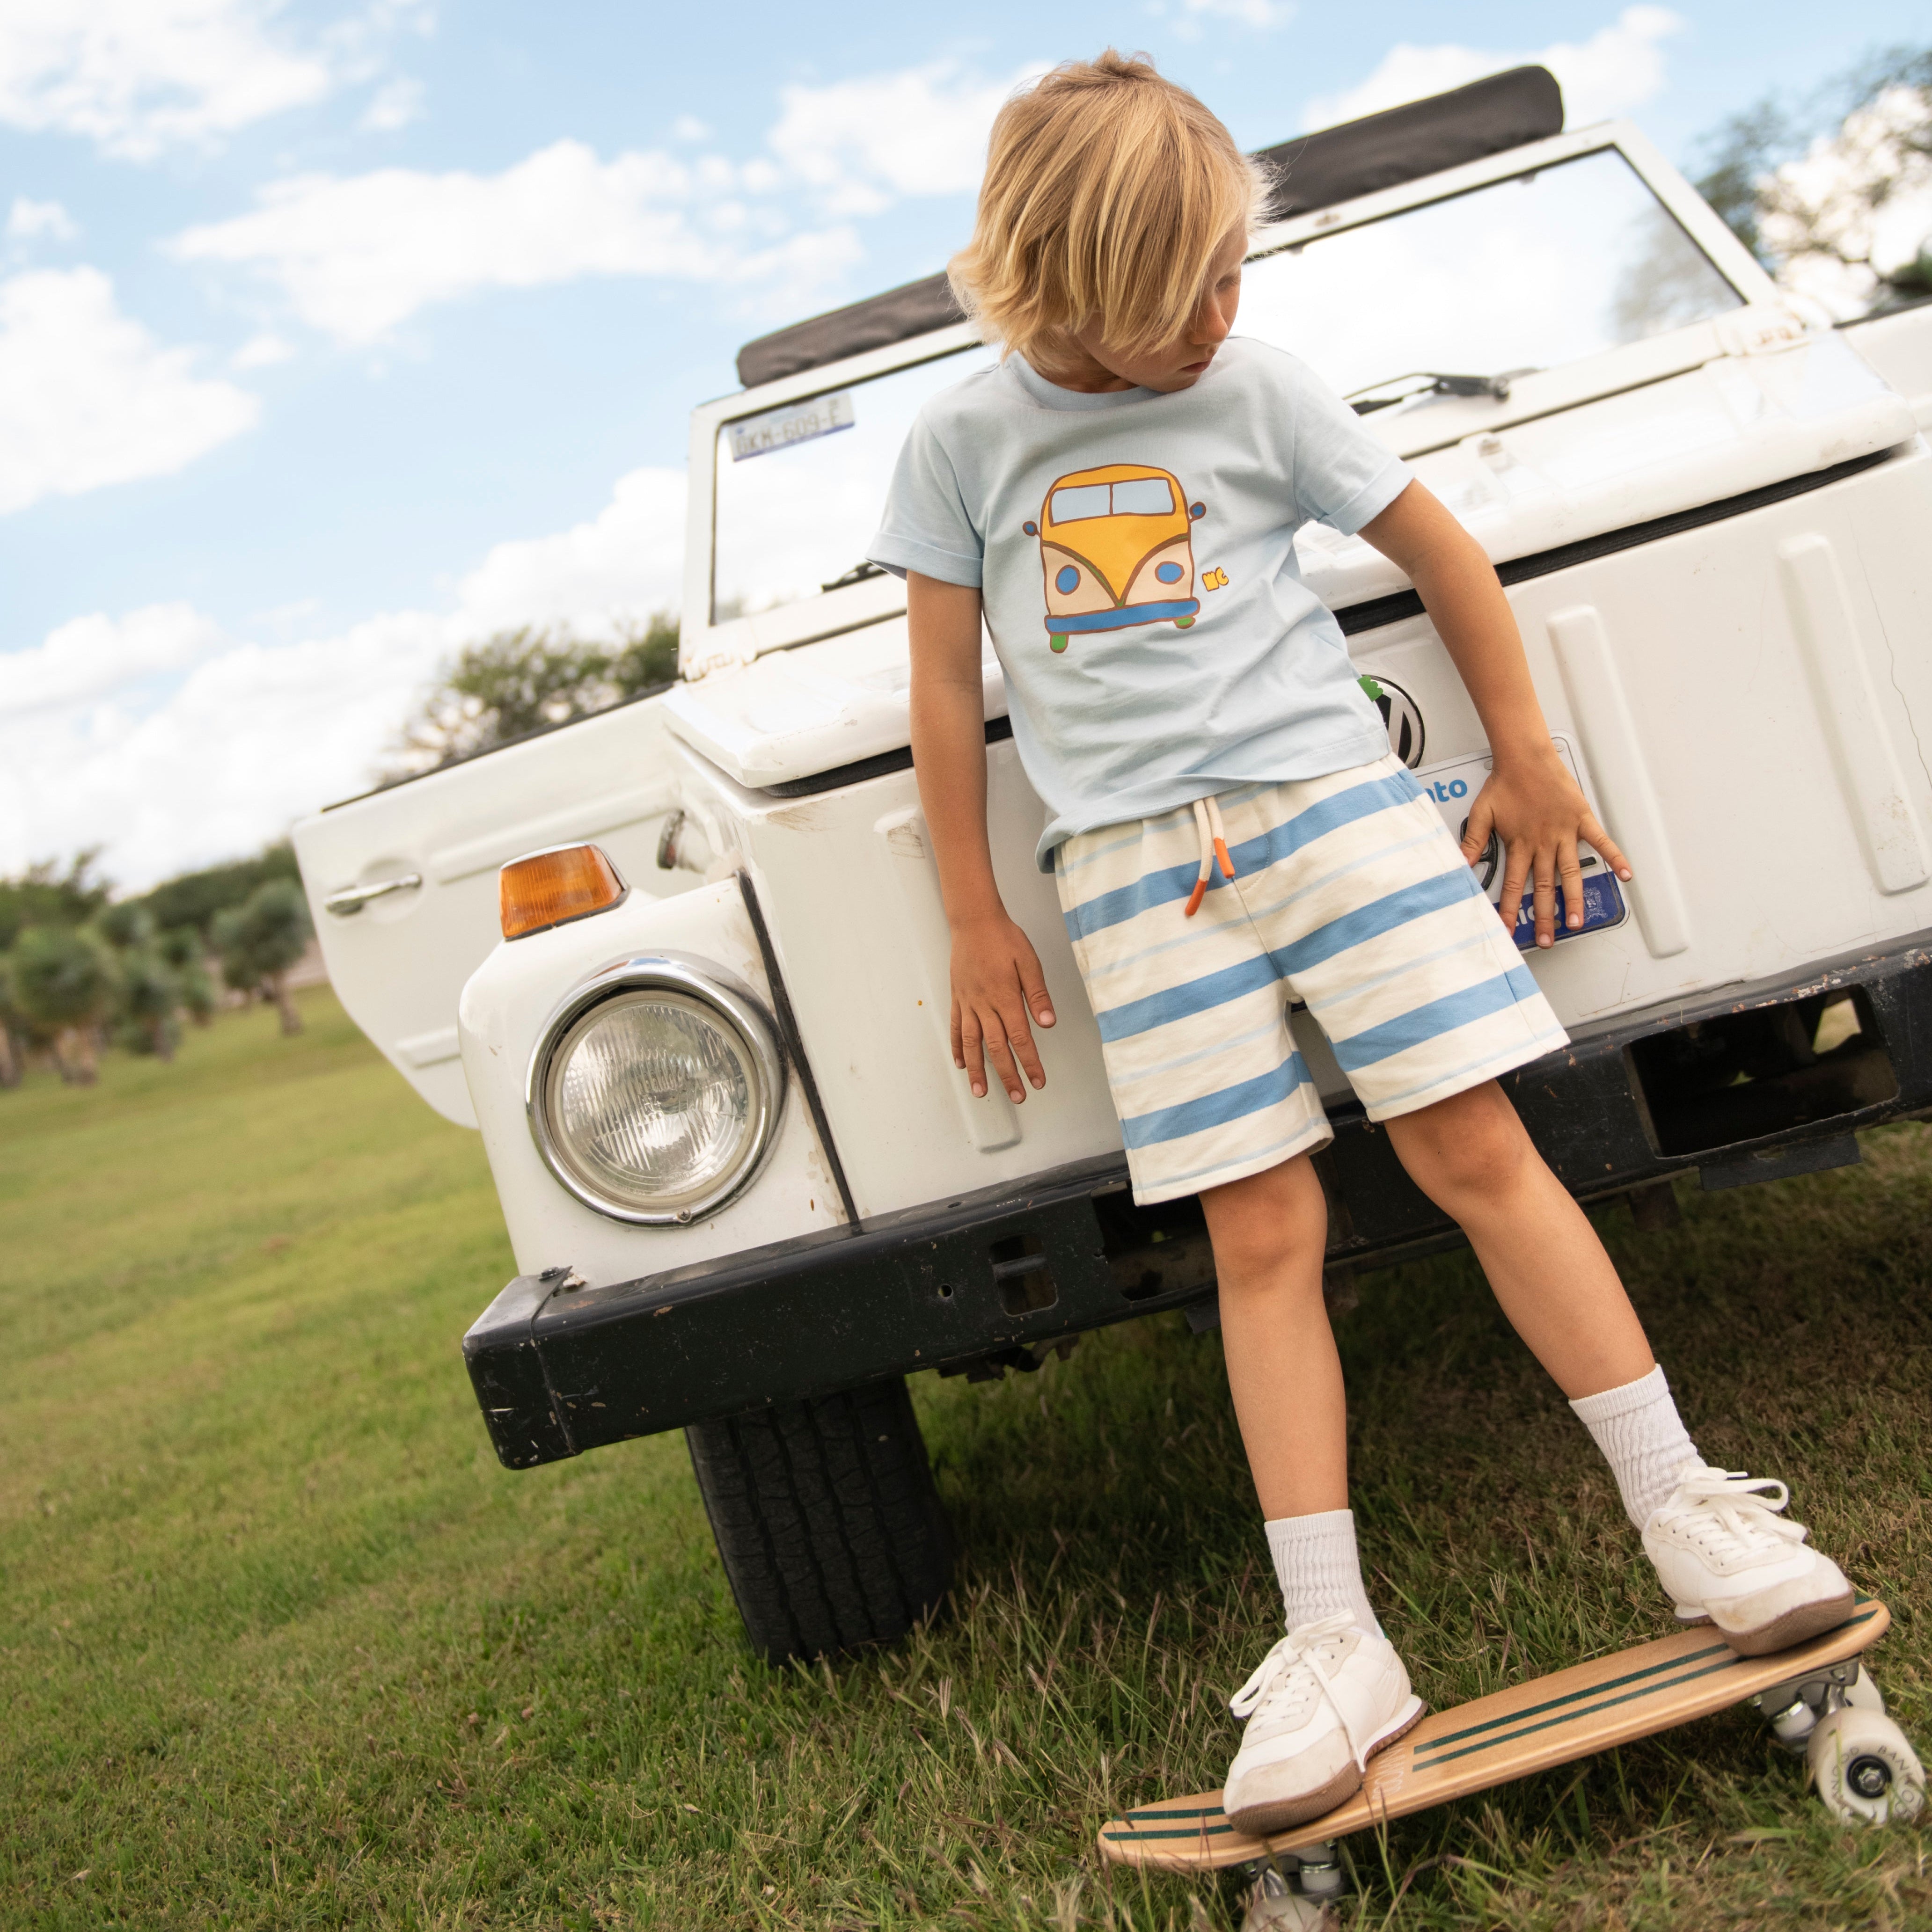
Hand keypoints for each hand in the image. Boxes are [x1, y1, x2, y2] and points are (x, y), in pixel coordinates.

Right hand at [949, 912, 1055, 1101]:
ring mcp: (968, 1003)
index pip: (1020, 1038)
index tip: (1038, 1081)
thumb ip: (1038, 995)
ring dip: (977, 1070)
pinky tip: (961, 1063)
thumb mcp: (1028, 962)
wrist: (974, 921)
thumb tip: (1048, 1023)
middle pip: (996, 1048)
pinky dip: (957, 1048)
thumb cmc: (1004, 939)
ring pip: (971, 1043)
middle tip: (1017, 1096)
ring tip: (980, 1091)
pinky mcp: (958, 998)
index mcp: (1005, 998)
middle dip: (1007, 1075)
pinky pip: (955, 1027)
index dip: (1029, 1063)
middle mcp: (984, 1005)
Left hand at [1459, 745, 1632, 947]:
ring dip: (1572, 899)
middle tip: (1548, 939)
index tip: (1509, 931)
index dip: (1511, 910)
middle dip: (1545, 916)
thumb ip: (1472, 842)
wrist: (1524, 756)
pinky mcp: (1581, 819)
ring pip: (1570, 873)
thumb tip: (1459, 864)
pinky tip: (1625, 874)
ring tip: (1576, 922)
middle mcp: (1543, 843)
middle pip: (1544, 887)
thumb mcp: (1481, 814)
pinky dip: (1615, 856)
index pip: (1514, 886)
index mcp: (1519, 844)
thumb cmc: (1505, 782)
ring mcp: (1564, 833)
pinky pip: (1601, 840)